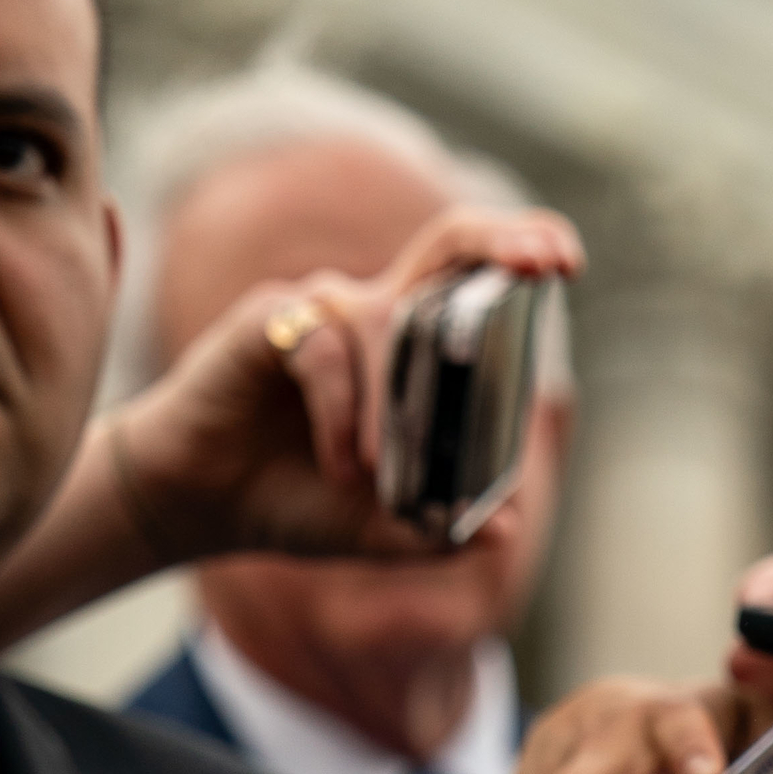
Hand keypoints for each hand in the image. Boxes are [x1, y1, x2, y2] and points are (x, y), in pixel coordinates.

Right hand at [104, 205, 583, 567]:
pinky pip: (327, 352)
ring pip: (387, 327)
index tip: (567, 263)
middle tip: (544, 262)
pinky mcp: (269, 322)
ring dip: (393, 411)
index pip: (473, 278)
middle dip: (504, 243)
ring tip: (374, 477)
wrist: (205, 507)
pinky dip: (341, 414)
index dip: (518, 254)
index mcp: (408, 344)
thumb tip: (507, 530)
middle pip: (448, 244)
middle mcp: (369, 310)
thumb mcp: (383, 529)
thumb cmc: (298, 502)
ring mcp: (321, 310)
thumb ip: (442, 530)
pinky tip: (338, 466)